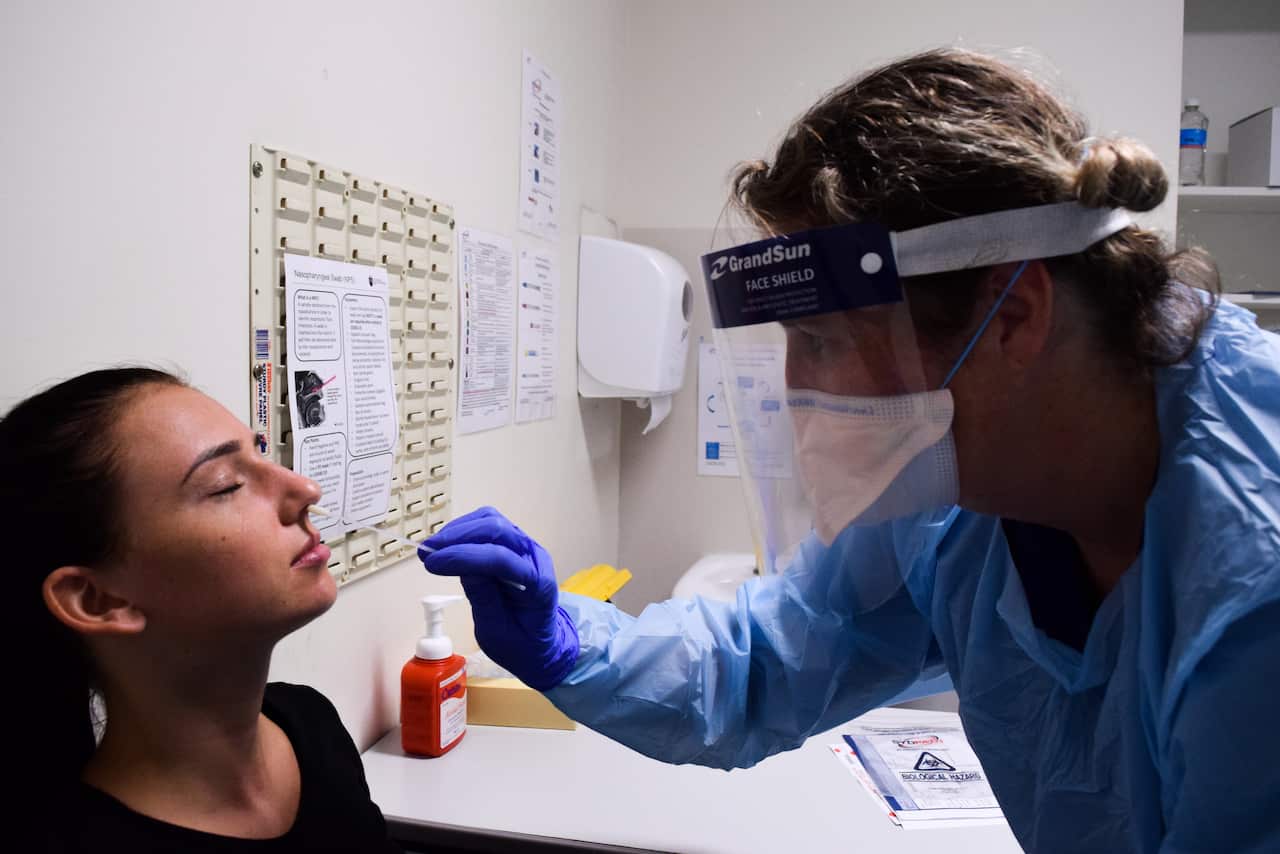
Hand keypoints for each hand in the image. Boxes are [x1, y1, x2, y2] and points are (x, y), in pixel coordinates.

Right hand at [419, 507, 578, 690]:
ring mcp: (526, 548)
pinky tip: (445, 545)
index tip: (432, 563)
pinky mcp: (513, 545)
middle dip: (458, 537)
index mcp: (540, 584)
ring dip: (458, 530)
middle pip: (498, 530)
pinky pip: (488, 525)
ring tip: (431, 548)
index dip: (464, 557)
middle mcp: (536, 558)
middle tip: (427, 552)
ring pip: (492, 521)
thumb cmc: (522, 643)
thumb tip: (463, 568)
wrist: (541, 643)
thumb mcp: (498, 633)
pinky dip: (464, 530)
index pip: (502, 558)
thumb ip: (484, 599)